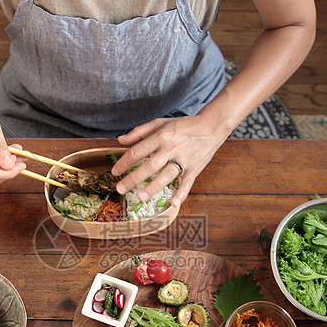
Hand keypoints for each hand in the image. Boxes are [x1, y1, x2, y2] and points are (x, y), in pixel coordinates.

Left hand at [111, 115, 226, 206]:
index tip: (114, 172)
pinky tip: (173, 203)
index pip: (138, 151)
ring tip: (141, 197)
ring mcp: (183, 160)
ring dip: (153, 187)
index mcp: (161, 136)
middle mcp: (171, 148)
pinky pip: (187, 183)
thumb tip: (121, 139)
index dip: (124, 162)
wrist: (211, 126)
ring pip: (166, 175)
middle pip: (149, 165)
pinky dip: (181, 193)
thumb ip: (139, 131)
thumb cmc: (183, 125)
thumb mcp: (160, 122)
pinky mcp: (194, 168)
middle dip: (133, 178)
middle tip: (120, 189)